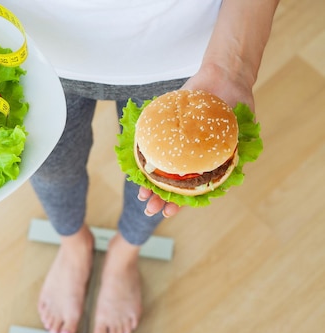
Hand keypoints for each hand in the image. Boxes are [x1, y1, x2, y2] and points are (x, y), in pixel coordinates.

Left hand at [137, 61, 255, 217]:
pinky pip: (152, 148)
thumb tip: (235, 167)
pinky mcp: (164, 131)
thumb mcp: (242, 127)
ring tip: (141, 195)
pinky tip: (135, 167)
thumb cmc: (236, 104)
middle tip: (149, 208)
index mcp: (206, 165)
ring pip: (160, 171)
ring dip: (150, 184)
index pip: (191, 191)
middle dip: (160, 198)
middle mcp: (189, 159)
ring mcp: (175, 146)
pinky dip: (143, 158)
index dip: (179, 204)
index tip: (168, 212)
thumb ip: (236, 147)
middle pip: (172, 185)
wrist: (223, 77)